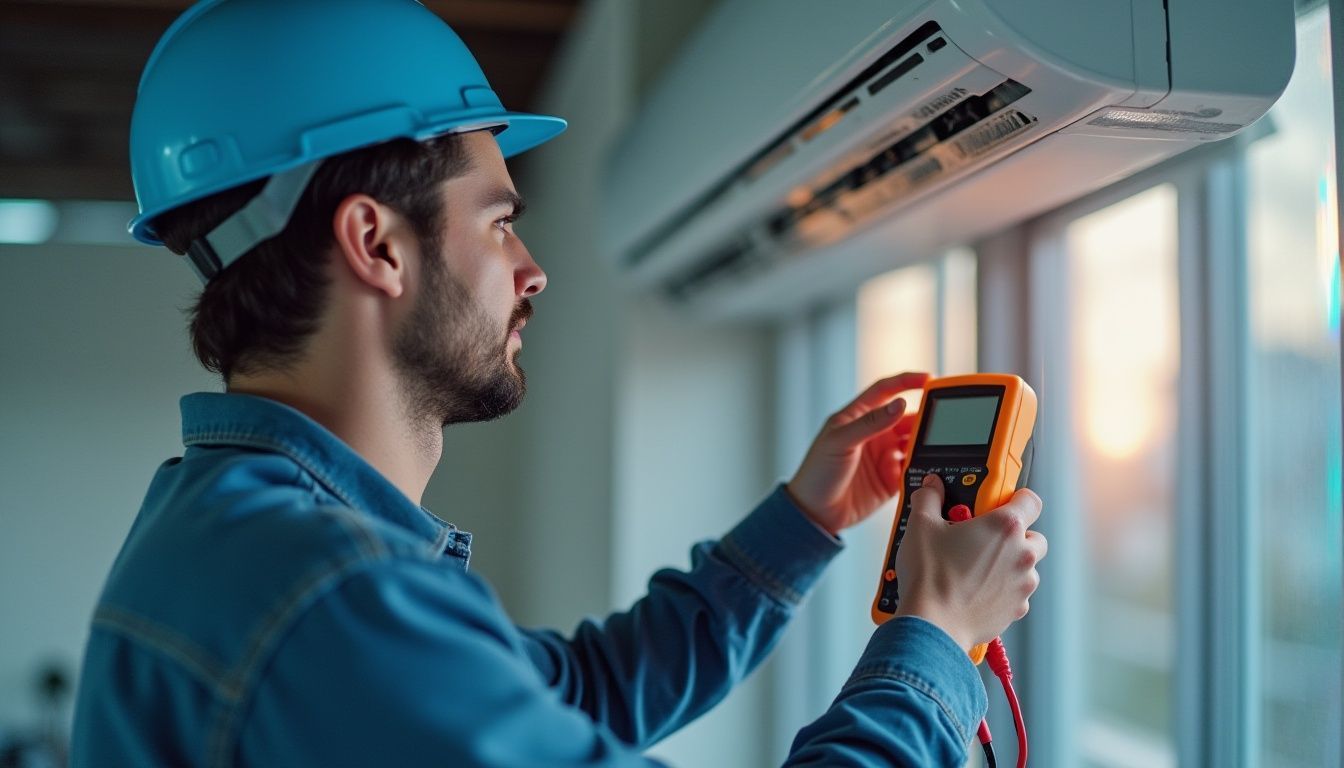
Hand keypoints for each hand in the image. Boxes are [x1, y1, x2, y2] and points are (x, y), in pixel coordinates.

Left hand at [786, 372, 929, 535]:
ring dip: (926, 444)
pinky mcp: (891, 478)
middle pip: (907, 418)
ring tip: (937, 447)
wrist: (814, 513)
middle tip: (942, 420)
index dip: (907, 381)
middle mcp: (874, 434)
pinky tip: (928, 468)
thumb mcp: (840, 441)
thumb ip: (871, 423)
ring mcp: (884, 456)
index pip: (886, 390)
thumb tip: (900, 404)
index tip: (930, 380)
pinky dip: (923, 467)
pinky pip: (914, 468)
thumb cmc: (817, 471)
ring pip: (915, 443)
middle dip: (925, 417)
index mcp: (858, 417)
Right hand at [894, 474, 1047, 651]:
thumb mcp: (921, 526)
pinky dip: (1002, 590)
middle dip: (1013, 536)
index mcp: (1005, 526)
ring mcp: (1022, 584)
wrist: (933, 624)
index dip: (1016, 498)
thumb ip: (929, 499)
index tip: (998, 503)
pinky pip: (1016, 593)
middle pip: (1033, 536)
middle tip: (982, 539)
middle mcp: (1022, 554)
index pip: (1030, 500)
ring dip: (1008, 565)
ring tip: (975, 568)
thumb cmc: (931, 576)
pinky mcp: (1016, 609)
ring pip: (1026, 567)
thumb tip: (931, 488)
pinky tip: (976, 590)